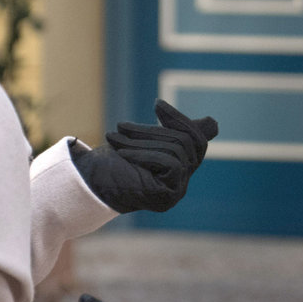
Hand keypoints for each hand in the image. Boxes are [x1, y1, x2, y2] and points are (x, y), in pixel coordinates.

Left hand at [71, 100, 218, 212]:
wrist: (87, 185)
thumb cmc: (112, 162)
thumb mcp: (146, 141)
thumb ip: (175, 133)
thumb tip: (214, 124)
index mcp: (177, 169)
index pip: (197, 140)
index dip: (180, 119)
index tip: (156, 104)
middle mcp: (181, 183)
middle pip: (187, 142)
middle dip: (153, 129)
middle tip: (121, 126)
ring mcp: (177, 192)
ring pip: (178, 150)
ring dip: (142, 140)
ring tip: (114, 139)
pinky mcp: (169, 197)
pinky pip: (172, 164)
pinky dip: (145, 154)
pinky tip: (123, 154)